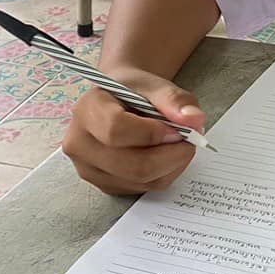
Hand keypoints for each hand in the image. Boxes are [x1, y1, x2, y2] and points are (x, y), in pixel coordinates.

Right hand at [62, 71, 206, 196]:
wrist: (117, 101)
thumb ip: (173, 99)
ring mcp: (89, 169)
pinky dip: (164, 174)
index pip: (116, 130)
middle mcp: (80, 144)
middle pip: (132, 165)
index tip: (178, 128)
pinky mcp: (105, 185)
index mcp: (86, 110)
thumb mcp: (153, 84)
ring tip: (178, 143)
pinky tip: (165, 155)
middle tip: (189, 139)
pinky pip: (143, 188)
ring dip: (171, 165)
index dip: (153, 133)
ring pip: (142, 181)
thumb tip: (194, 119)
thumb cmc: (133, 91)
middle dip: (171, 155)